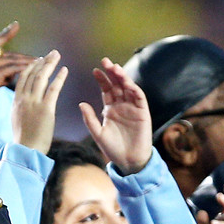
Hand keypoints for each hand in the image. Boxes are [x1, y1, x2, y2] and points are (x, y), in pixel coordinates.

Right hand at [0, 22, 38, 105]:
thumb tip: (8, 76)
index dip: (5, 34)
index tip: (16, 25)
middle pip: (8, 54)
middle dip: (24, 57)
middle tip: (39, 59)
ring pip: (12, 60)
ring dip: (28, 62)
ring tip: (41, 64)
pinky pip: (13, 69)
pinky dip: (24, 68)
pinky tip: (34, 70)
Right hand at [10, 50, 67, 151]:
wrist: (26, 150)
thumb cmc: (24, 139)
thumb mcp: (17, 119)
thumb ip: (20, 107)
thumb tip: (23, 102)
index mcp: (16, 101)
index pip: (23, 79)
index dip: (31, 67)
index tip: (38, 60)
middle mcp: (24, 99)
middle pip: (32, 75)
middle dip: (42, 62)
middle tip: (50, 53)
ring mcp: (34, 103)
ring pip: (41, 78)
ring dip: (50, 64)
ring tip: (57, 55)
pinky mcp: (45, 109)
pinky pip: (53, 89)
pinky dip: (59, 78)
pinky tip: (64, 70)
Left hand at [81, 58, 152, 173]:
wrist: (128, 161)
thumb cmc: (112, 148)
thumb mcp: (97, 133)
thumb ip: (89, 119)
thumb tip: (81, 103)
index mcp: (110, 109)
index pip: (106, 90)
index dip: (102, 80)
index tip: (95, 70)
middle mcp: (122, 106)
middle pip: (117, 85)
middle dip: (112, 73)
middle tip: (105, 61)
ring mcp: (133, 108)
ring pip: (128, 88)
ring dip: (123, 78)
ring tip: (116, 68)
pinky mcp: (143, 113)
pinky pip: (139, 98)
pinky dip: (134, 89)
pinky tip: (128, 83)